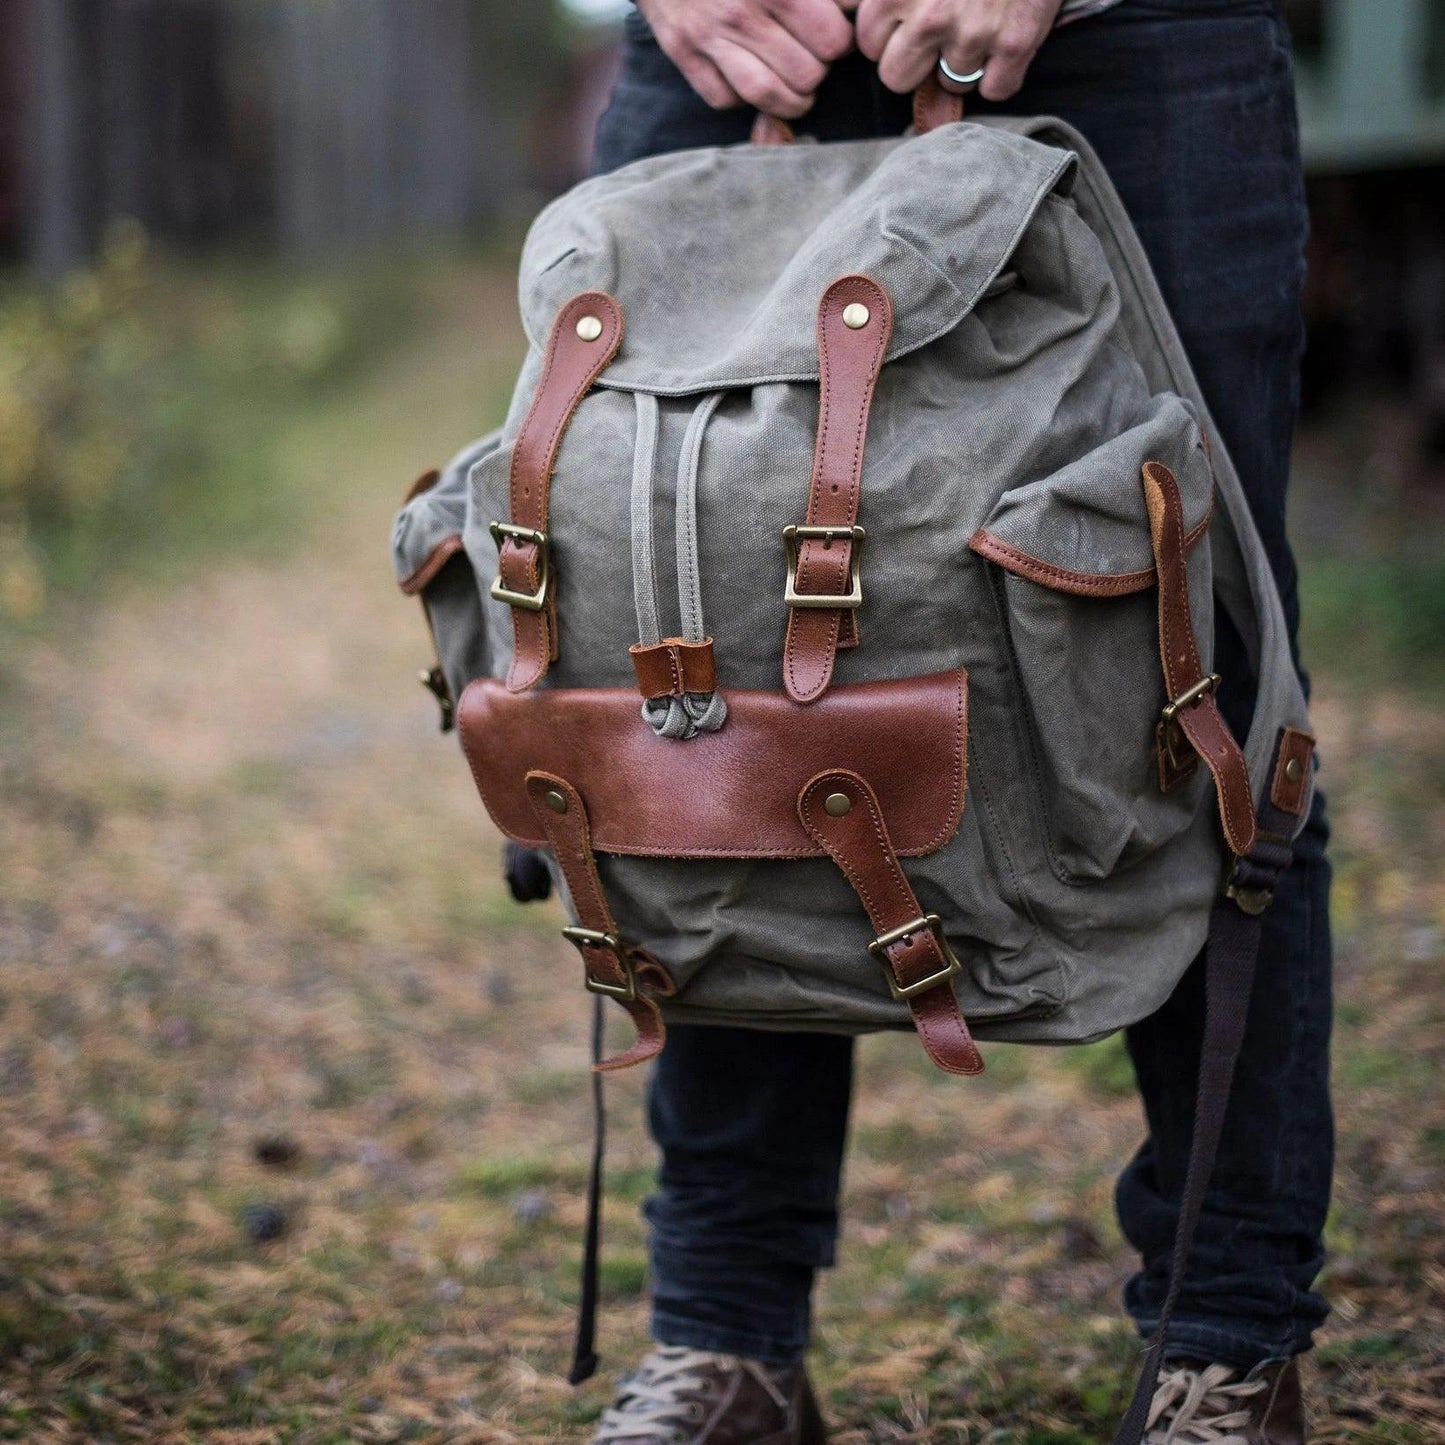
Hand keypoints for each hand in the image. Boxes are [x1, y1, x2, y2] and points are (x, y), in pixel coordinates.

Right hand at [636, 0, 854, 117]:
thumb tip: (854, 6)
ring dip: (790, 100)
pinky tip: (751, 80)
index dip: (840, 42)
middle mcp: (742, 13)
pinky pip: (724, 99)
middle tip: (812, 60)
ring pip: (768, 95)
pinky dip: (742, 99)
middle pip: (806, 75)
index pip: (832, 40)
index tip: (832, 35)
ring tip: (796, 90)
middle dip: (816, 72)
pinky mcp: (683, 52)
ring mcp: (710, 36)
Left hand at [852, 0, 1063, 101]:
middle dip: (913, 59)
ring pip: (951, 84)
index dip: (886, 32)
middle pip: (897, 78)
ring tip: (979, 21)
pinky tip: (1005, 40)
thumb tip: (845, 5)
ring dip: (962, 61)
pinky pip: (997, 89)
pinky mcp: (1018, 43)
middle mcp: (931, 16)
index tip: (904, 16)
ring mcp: (975, 34)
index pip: (868, 43)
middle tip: (936, 31)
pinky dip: (1002, 73)